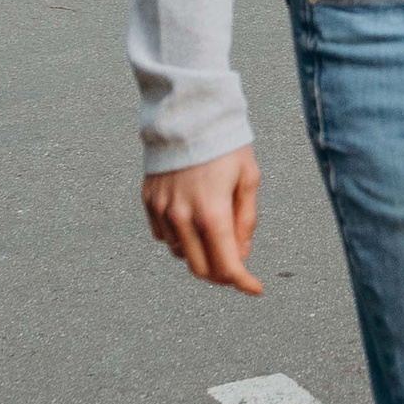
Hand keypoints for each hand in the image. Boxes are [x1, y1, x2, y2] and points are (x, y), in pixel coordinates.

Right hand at [142, 145, 262, 291]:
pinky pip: (163, 236)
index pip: (227, 264)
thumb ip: (246, 220)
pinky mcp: (148, 202)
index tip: (255, 288)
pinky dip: (180, 238)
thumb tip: (241, 254)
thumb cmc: (225, 144)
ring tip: (215, 233)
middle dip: (222, 274)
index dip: (243, 282)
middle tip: (237, 266)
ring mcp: (162, 210)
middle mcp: (183, 216)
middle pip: (201, 268)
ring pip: (181, 254)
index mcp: (212, 212)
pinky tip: (192, 221)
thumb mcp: (248, 178)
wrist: (187, 115)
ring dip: (200, 254)